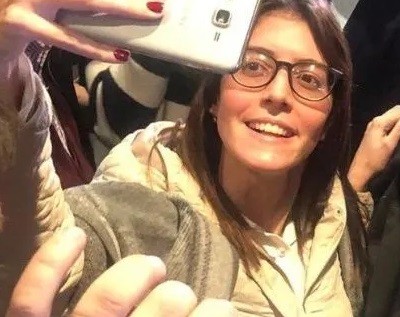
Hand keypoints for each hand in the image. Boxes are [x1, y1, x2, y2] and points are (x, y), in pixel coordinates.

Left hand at [6, 227, 235, 316]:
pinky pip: (31, 299)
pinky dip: (49, 262)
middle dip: (176, 298)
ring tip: (152, 266)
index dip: (213, 316)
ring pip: (106, 301)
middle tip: (180, 297)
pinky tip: (75, 234)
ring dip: (136, 274)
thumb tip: (217, 314)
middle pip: (157, 314)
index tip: (223, 307)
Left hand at [349, 106, 399, 191]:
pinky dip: (398, 120)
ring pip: (392, 115)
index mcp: (380, 121)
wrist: (360, 170)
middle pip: (395, 110)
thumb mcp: (390, 144)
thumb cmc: (376, 159)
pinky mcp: (374, 131)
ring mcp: (374, 125)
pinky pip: (389, 120)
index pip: (399, 111)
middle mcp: (376, 119)